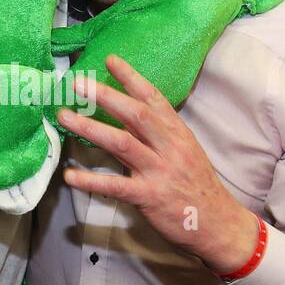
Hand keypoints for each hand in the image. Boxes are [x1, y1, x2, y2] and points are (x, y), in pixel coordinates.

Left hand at [58, 54, 258, 274]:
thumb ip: (159, 135)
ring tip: (65, 117)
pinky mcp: (150, 197)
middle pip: (136, 114)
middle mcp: (169, 147)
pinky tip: (70, 176)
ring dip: (90, 128)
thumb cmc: (197, 186)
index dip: (131, 78)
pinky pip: (116, 186)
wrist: (219, 224)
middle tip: (78, 83)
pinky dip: (91, 181)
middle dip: (106, 96)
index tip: (110, 60)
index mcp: (177, 133)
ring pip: (122, 143)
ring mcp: (160, 171)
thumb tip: (128, 117)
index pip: (153, 98)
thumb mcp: (185, 151)